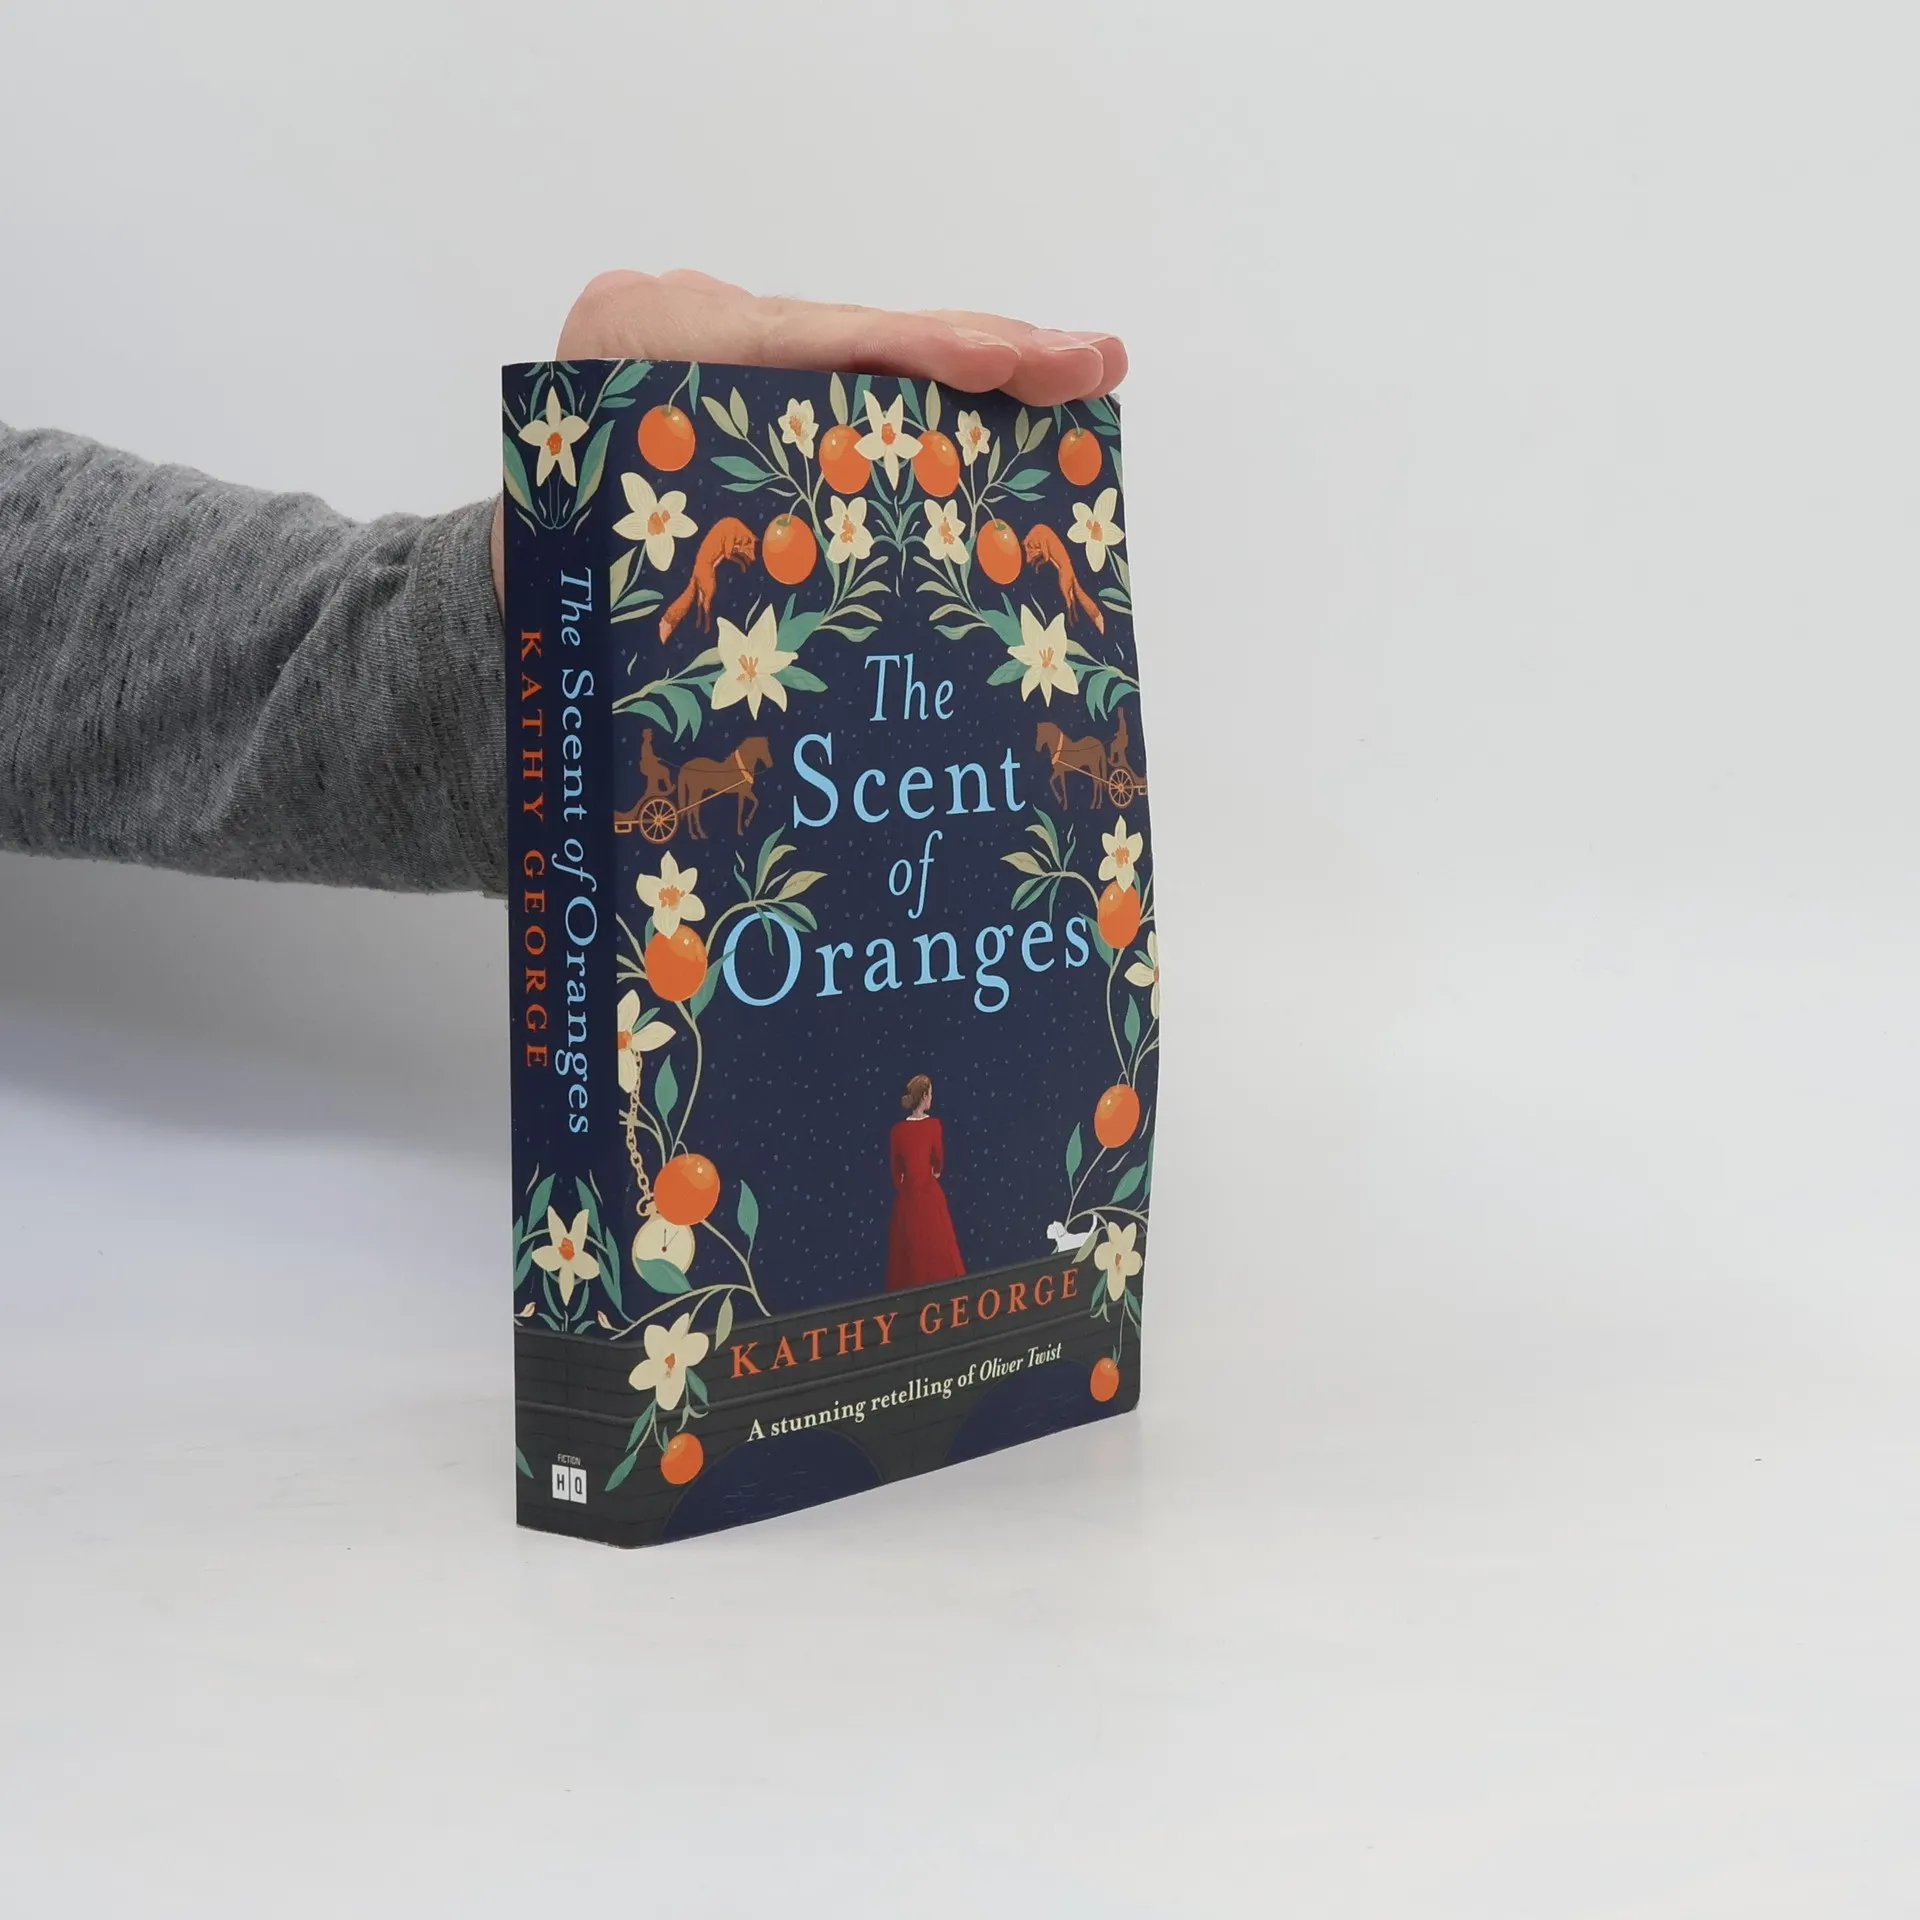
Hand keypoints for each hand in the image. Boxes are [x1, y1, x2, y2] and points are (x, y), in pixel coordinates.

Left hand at [491, 269, 1126, 606]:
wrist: (511, 575)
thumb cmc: (562, 602)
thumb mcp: (608, 581)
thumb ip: (701, 578)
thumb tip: (820, 681)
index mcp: (633, 349)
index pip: (793, 343)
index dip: (904, 355)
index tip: (993, 366)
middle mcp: (680, 317)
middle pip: (851, 331)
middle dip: (978, 350)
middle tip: (1090, 362)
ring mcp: (717, 329)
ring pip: (865, 347)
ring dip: (979, 366)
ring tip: (1084, 370)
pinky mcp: (751, 360)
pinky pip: (851, 369)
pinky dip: (934, 386)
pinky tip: (1022, 389)